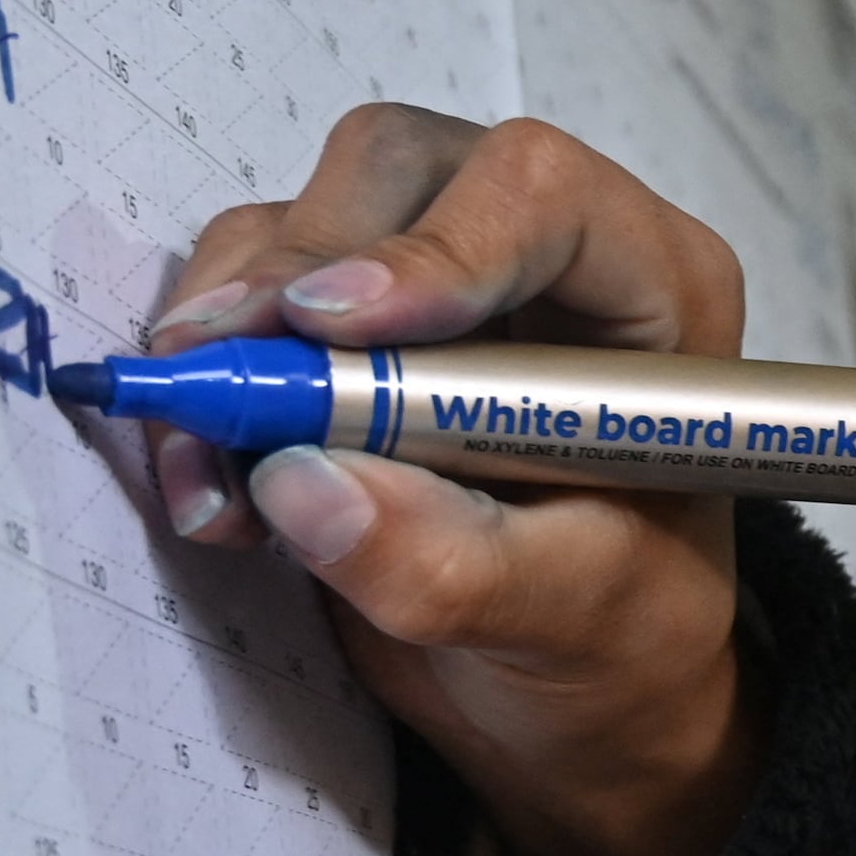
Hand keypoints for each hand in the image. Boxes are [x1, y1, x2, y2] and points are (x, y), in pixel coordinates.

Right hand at [144, 106, 761, 855]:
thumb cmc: (617, 633)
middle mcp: (537, 245)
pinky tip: (216, 490)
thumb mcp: (574, 621)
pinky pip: (240, 296)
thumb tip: (301, 484)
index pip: (539, 193)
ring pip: (292, 226)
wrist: (572, 684)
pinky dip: (204, 382)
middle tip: (220, 396)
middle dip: (289, 280)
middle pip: (392, 171)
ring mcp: (428, 269)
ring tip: (215, 487)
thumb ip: (454, 565)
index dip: (430, 245)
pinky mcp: (339, 321)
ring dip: (227, 342)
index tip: (326, 328)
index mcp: (651, 284)